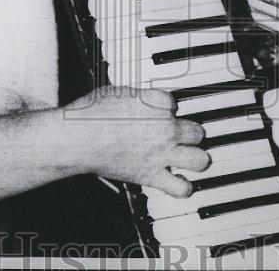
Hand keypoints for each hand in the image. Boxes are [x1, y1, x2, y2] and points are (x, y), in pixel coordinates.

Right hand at [65, 86, 209, 197]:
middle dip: (191, 133)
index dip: (168, 108)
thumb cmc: (91, 112)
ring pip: (200, 159)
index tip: (159, 111)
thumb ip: (138, 97)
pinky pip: (180, 187)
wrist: (78, 137)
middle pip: (197, 130)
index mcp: (157, 102)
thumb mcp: (119, 91)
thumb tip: (142, 100)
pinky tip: (180, 183)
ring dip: (197, 158)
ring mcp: (161, 153)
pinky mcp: (151, 175)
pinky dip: (184, 187)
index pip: (176, 103)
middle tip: (183, 135)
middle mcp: (165, 127)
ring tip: (190, 158)